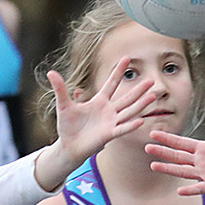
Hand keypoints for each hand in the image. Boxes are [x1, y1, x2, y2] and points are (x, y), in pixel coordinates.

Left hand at [36, 59, 158, 186]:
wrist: (68, 146)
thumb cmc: (68, 126)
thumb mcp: (63, 105)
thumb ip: (60, 89)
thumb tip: (50, 72)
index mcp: (99, 102)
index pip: (111, 83)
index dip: (118, 71)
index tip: (126, 58)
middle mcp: (108, 111)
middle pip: (127, 98)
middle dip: (139, 89)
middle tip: (152, 80)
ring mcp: (111, 123)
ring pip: (129, 111)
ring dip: (141, 104)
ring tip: (153, 96)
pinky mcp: (109, 135)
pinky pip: (122, 128)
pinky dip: (130, 125)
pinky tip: (141, 120)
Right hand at [146, 97, 204, 202]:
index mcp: (204, 150)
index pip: (182, 143)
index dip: (168, 138)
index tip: (153, 133)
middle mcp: (201, 163)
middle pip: (178, 156)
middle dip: (163, 151)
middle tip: (146, 147)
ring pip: (183, 171)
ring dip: (169, 169)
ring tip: (153, 166)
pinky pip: (200, 188)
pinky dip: (190, 189)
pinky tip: (179, 191)